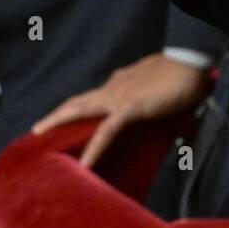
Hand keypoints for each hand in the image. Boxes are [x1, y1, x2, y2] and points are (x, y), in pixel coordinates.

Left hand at [31, 54, 208, 167]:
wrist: (190, 63)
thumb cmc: (182, 75)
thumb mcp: (158, 87)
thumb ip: (148, 96)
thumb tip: (147, 105)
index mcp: (120, 82)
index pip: (94, 97)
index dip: (78, 108)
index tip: (68, 118)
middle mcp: (113, 88)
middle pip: (76, 102)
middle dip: (56, 115)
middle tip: (38, 129)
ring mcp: (118, 97)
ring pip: (79, 110)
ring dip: (58, 122)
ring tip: (41, 136)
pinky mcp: (128, 108)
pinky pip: (105, 132)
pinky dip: (94, 149)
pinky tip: (85, 165)